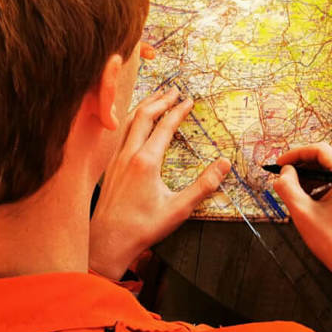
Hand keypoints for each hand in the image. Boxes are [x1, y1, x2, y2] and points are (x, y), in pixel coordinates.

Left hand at [89, 88, 230, 280]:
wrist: (107, 242)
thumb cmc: (143, 228)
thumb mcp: (179, 209)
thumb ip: (204, 186)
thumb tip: (224, 164)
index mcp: (146, 161)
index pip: (165, 126)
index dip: (178, 110)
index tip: (189, 100)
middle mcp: (129, 154)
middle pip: (143, 115)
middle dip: (160, 99)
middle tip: (174, 89)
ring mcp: (116, 159)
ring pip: (128, 121)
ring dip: (144, 106)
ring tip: (156, 97)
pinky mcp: (109, 166)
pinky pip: (120, 133)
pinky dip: (132, 119)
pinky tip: (135, 123)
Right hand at [271, 143, 331, 306]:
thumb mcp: (304, 214)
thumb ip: (288, 187)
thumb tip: (284, 172)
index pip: (320, 150)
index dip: (295, 154)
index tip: (278, 164)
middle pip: (327, 160)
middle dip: (302, 167)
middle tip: (283, 178)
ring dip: (312, 179)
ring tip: (294, 193)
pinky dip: (324, 188)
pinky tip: (310, 202)